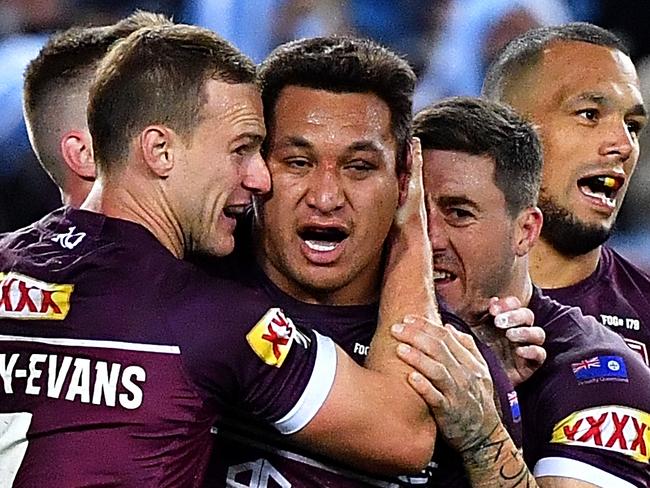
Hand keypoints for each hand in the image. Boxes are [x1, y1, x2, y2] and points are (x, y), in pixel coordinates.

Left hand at [391, 315, 501, 452]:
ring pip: (438, 371)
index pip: (446, 337)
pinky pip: (436, 398)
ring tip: (399, 349)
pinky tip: (410, 378)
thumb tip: (447, 327)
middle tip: (396, 328)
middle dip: (416, 336)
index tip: (407, 318)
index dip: (425, 326)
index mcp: (470, 362)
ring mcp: (457, 394)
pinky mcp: (449, 413)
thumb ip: (466, 347)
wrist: (484, 435)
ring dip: (417, 358)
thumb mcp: (479, 371)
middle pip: (439, 349)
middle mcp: (465, 375)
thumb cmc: (475, 399)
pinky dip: (424, 387)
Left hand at [472, 296, 544, 385]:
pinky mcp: (529, 366)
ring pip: (538, 333)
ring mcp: (524, 348)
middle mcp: (516, 331)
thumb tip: (491, 299)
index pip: (514, 304)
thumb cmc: (469, 353)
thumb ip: (476, 314)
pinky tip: (520, 351)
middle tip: (499, 322)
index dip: (507, 304)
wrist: (471, 383)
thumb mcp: (468, 330)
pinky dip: (532, 351)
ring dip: (524, 331)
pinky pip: (540, 355)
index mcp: (503, 320)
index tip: (492, 309)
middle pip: (527, 315)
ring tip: (509, 335)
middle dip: (515, 315)